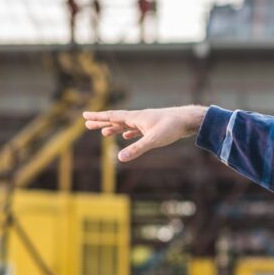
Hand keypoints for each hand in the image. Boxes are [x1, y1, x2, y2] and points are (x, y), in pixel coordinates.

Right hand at [83, 105, 206, 161]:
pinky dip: (129, 132)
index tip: (84, 116)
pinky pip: (137, 129)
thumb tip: (119, 158)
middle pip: (116, 119)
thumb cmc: (172, 127)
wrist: (188, 120)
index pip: (112, 116)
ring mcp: (146, 122)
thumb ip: (136, 149)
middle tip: (87, 124)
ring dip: (114, 128)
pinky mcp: (154, 126)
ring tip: (104, 133)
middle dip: (102, 122)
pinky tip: (127, 135)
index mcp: (135, 118)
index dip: (98, 117)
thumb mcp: (153, 140)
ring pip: (126, 124)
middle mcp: (139, 118)